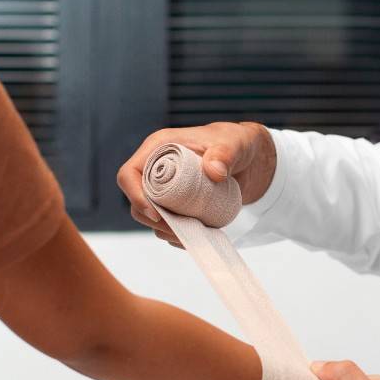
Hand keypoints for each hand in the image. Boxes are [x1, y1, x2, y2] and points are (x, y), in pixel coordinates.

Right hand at [117, 122, 276, 244]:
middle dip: (153, 220)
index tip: (157, 214)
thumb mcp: (235, 144)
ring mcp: (166, 189)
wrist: (250, 159)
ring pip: (151, 217)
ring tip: (194, 234)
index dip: (135, 195)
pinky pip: (169, 225)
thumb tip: (214, 171)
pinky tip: (198, 236)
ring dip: (167, 231)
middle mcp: (157, 170)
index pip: (129, 173)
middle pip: (136, 201)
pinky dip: (180, 235)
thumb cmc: (237, 143)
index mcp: (159, 148)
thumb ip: (226, 154)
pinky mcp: (177, 205)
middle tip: (179, 230)